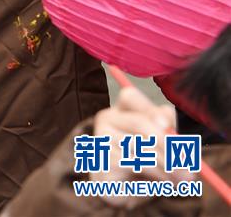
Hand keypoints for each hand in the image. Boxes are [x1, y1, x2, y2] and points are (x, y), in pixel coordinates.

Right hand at [90, 87, 178, 207]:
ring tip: (181, 179)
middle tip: (189, 164)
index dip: (149, 108)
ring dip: (167, 165)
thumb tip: (168, 128)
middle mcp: (106, 121)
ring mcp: (101, 140)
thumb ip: (168, 130)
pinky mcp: (102, 162)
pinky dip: (156, 175)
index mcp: (121, 111)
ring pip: (140, 146)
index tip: (167, 126)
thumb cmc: (148, 164)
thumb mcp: (163, 144)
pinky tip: (164, 183)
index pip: (129, 97)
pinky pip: (134, 164)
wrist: (128, 192)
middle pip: (139, 123)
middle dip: (168, 144)